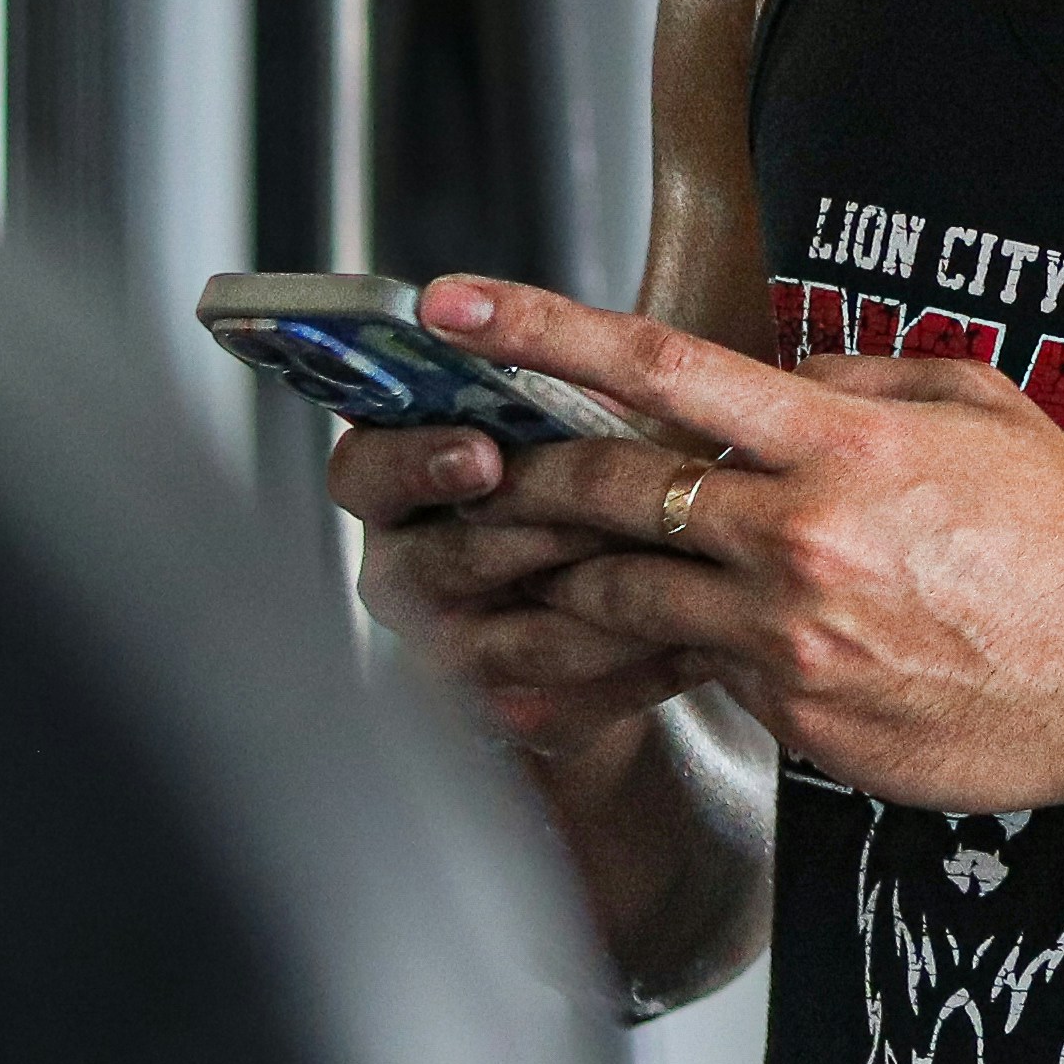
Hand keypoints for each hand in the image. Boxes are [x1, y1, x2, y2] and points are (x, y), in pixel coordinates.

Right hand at [327, 403, 698, 756]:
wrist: (625, 607)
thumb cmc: (598, 485)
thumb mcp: (581, 424)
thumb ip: (566, 394)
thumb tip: (605, 355)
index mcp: (399, 484)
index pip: (364, 470)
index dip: (415, 460)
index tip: (483, 453)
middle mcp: (407, 568)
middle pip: (444, 556)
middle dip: (536, 530)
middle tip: (606, 513)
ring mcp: (452, 646)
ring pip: (517, 632)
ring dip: (600, 594)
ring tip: (680, 564)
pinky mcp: (510, 708)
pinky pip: (570, 694)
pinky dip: (636, 662)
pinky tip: (699, 636)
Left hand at [406, 272, 1063, 817]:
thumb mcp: (988, 413)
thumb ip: (868, 381)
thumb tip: (781, 376)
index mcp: (845, 445)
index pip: (659, 368)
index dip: (538, 330)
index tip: (455, 303)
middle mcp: (798, 537)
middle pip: (606, 488)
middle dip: (524, 473)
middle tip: (478, 465)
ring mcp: (787, 638)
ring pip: (619, 596)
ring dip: (569, 577)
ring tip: (541, 567)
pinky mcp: (792, 719)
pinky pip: (696, 671)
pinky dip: (668, 651)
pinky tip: (673, 646)